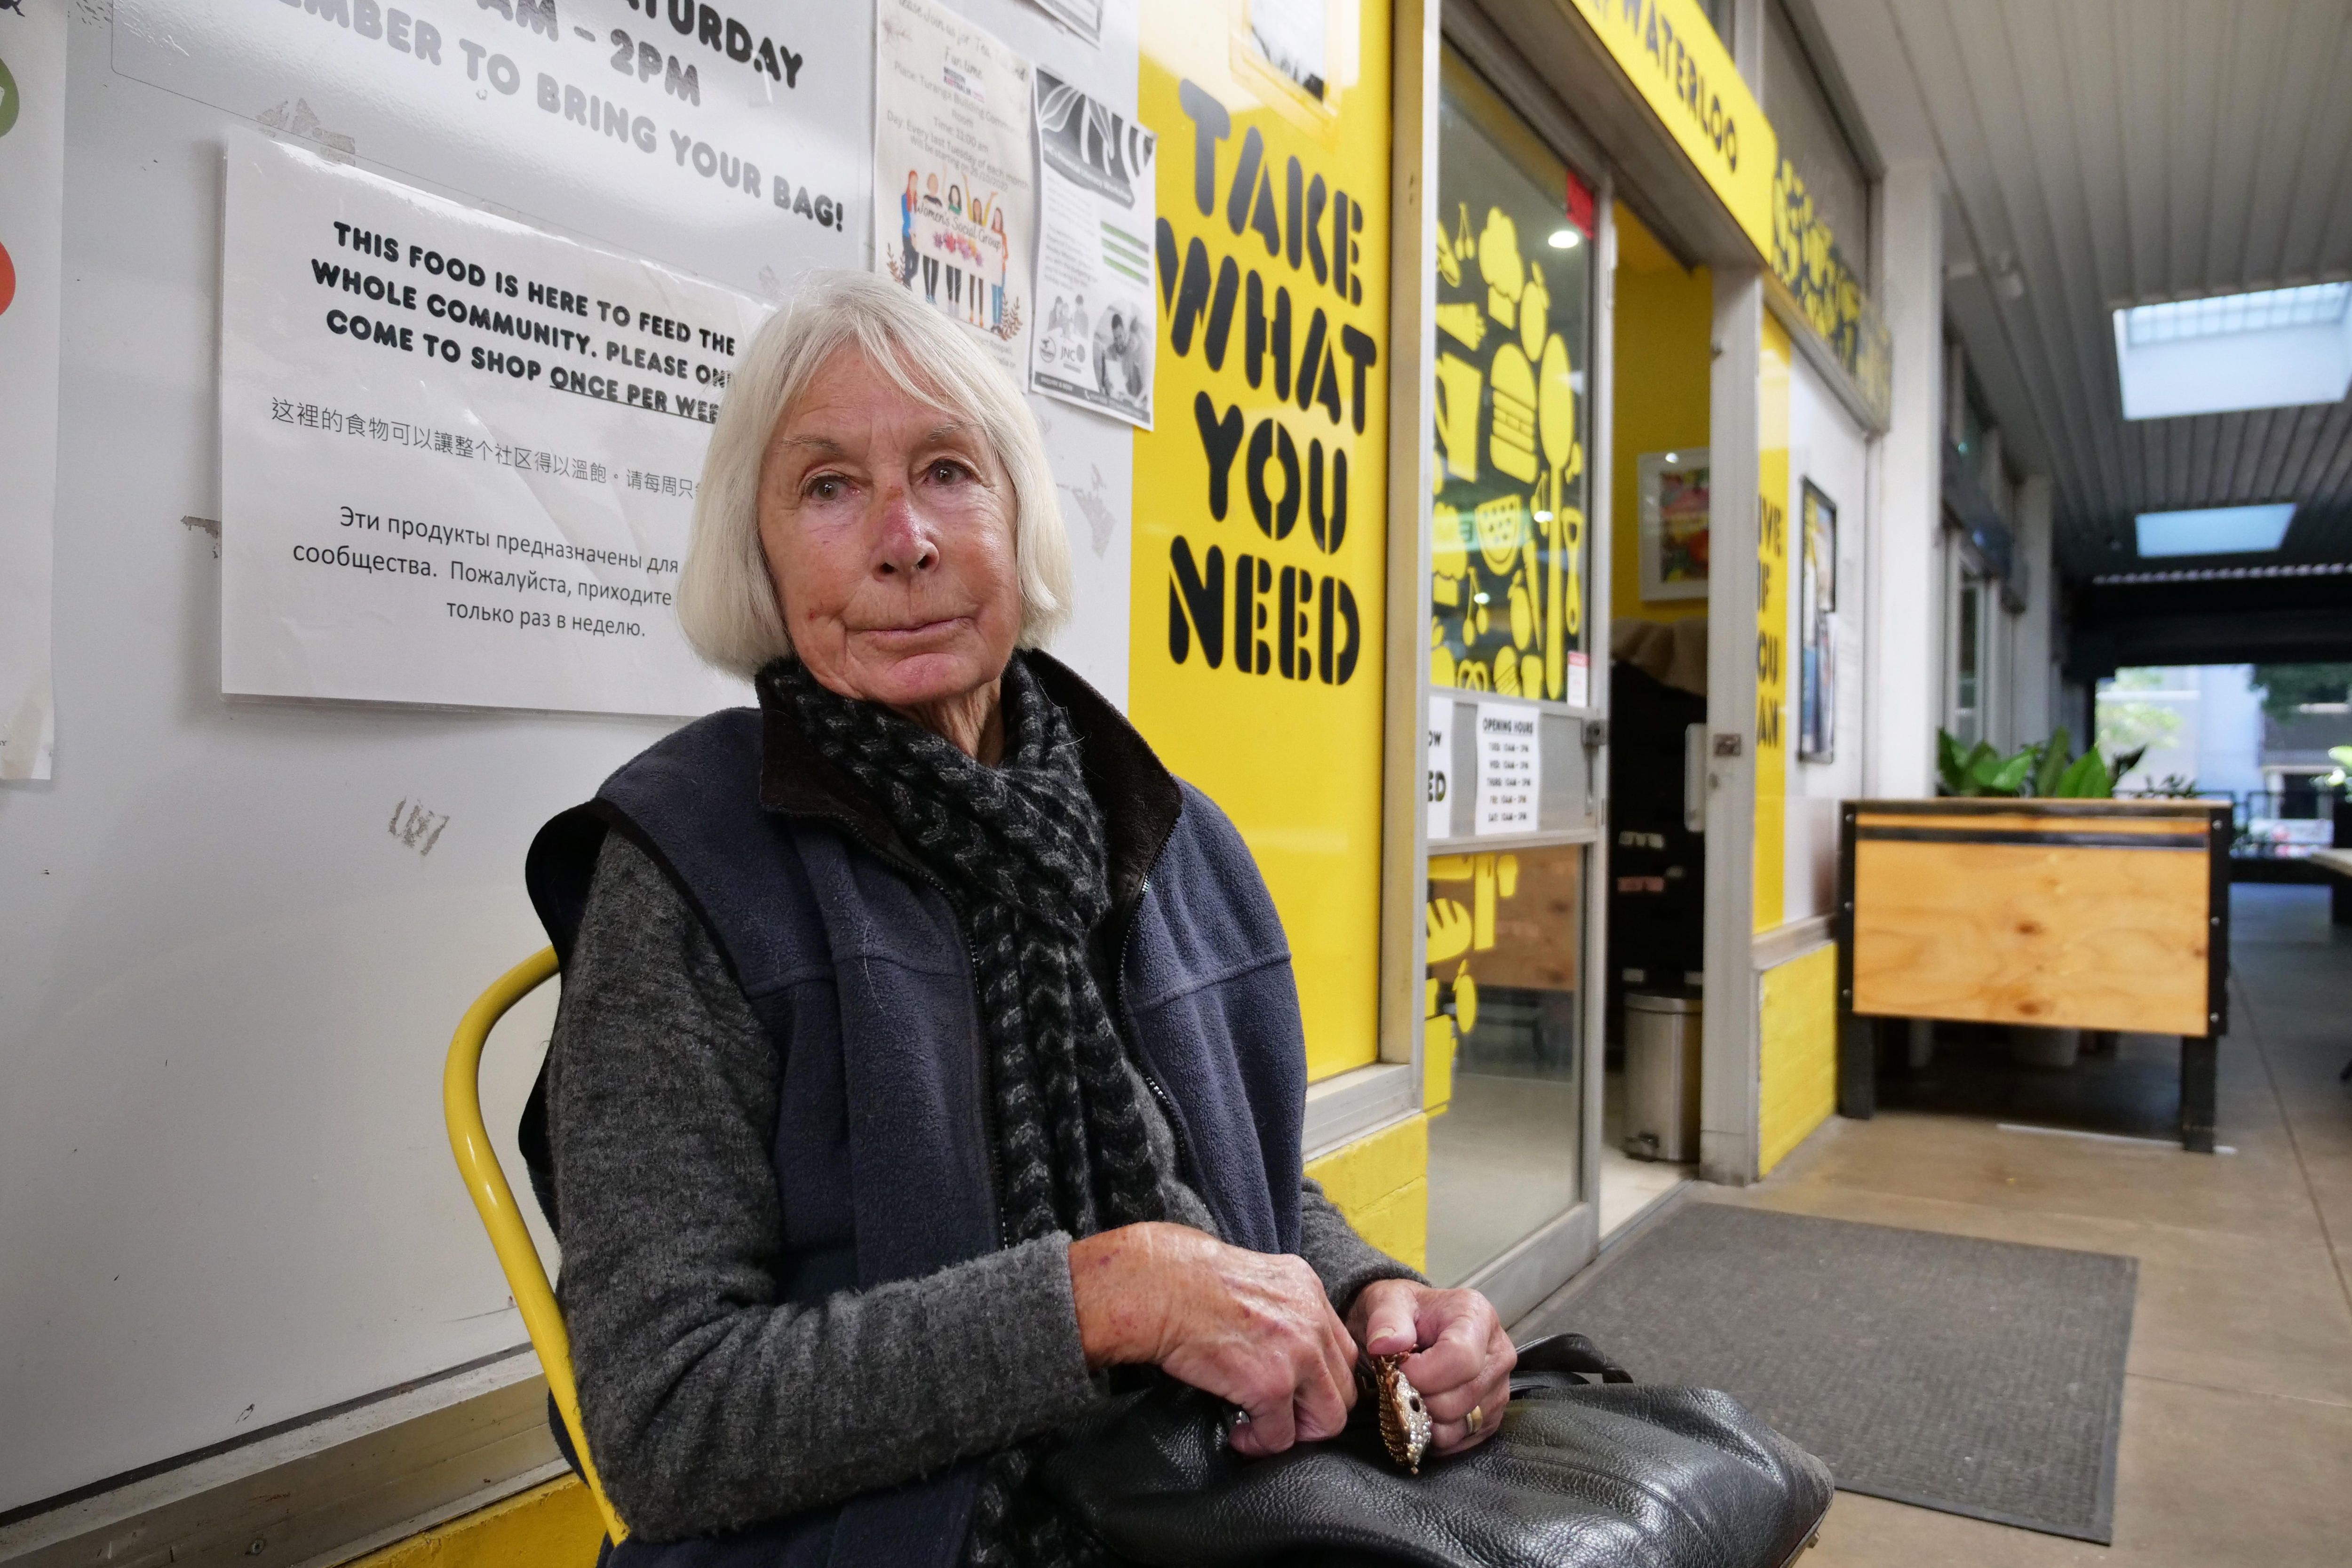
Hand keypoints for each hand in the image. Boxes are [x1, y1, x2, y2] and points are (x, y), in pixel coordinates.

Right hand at [1068, 1223, 1357, 1457]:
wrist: (1156, 1285)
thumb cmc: (1183, 1278)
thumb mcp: (1251, 1277)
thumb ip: (1278, 1307)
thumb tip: (1273, 1342)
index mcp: (1307, 1289)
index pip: (1340, 1348)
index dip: (1318, 1378)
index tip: (1292, 1391)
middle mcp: (1314, 1318)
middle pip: (1344, 1386)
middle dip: (1313, 1409)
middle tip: (1280, 1417)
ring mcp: (1299, 1352)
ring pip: (1328, 1418)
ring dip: (1296, 1431)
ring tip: (1263, 1429)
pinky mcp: (1273, 1385)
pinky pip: (1282, 1436)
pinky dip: (1261, 1444)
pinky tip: (1239, 1434)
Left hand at [1347, 1278, 1513, 1453]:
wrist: (1409, 1328)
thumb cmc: (1402, 1314)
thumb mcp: (1388, 1300)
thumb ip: (1386, 1318)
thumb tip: (1386, 1345)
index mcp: (1477, 1317)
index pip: (1461, 1359)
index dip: (1423, 1374)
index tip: (1398, 1370)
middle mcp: (1498, 1353)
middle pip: (1461, 1398)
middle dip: (1419, 1398)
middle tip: (1399, 1384)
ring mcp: (1499, 1387)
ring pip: (1460, 1424)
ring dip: (1425, 1418)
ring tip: (1410, 1394)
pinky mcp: (1490, 1416)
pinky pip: (1461, 1440)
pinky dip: (1434, 1434)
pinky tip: (1421, 1411)